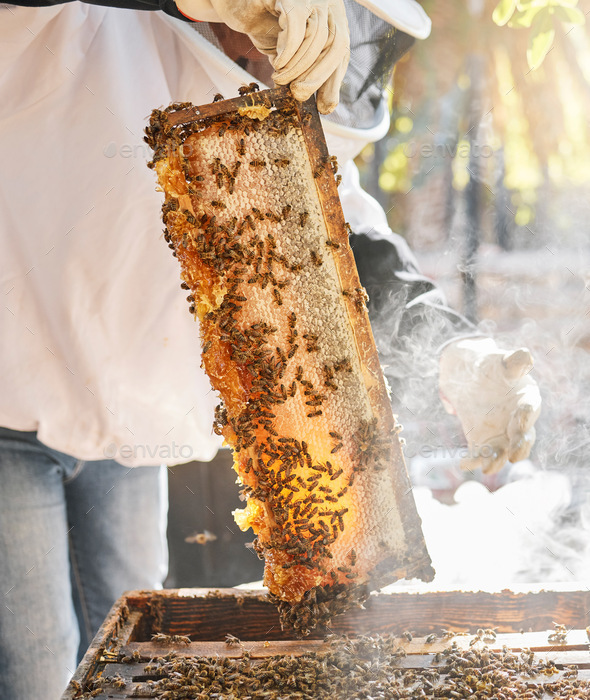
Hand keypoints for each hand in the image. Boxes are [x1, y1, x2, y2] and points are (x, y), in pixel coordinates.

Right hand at [176, 0, 348, 113]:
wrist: (235, 5)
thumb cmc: (266, 29)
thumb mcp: (293, 57)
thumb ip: (309, 74)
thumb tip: (326, 106)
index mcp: (332, 18)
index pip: (342, 51)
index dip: (334, 80)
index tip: (323, 106)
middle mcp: (326, 3)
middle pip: (335, 44)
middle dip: (317, 76)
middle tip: (298, 94)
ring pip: (316, 36)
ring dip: (297, 66)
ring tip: (280, 78)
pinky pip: (296, 22)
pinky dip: (289, 49)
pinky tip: (278, 62)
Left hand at [438, 337, 541, 473]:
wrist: (466, 375)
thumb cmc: (488, 365)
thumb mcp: (497, 360)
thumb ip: (511, 361)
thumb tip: (525, 357)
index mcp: (525, 399)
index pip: (529, 409)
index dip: (525, 417)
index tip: (519, 424)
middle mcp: (517, 421)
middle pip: (522, 438)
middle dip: (518, 447)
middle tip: (513, 455)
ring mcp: (500, 433)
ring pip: (503, 451)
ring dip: (497, 460)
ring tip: (488, 467)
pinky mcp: (482, 440)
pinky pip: (479, 453)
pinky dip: (473, 460)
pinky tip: (464, 464)